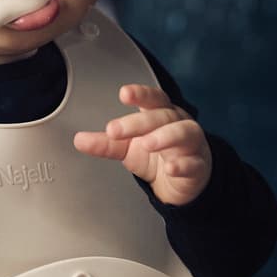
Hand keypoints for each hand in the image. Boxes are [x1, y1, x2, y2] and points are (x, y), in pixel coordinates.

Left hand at [74, 83, 211, 205]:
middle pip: (162, 116)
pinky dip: (182, 165)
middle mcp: (178, 124)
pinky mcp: (198, 166)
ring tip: (147, 143)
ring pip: (184, 133)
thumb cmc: (156, 156)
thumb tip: (79, 140)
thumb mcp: (127, 148)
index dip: (140, 94)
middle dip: (138, 122)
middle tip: (115, 130)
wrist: (181, 182)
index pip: (153, 98)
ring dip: (165, 136)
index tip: (124, 94)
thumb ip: (106, 143)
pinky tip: (170, 168)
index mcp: (160, 114)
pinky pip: (193, 163)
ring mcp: (191, 144)